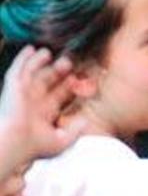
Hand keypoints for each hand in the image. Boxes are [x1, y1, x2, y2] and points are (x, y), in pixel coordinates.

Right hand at [0, 46, 86, 166]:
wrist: (16, 143)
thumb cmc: (36, 146)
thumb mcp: (62, 140)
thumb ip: (76, 130)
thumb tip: (86, 121)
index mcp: (45, 113)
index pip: (62, 94)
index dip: (73, 85)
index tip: (86, 76)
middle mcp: (34, 102)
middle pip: (49, 81)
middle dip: (59, 71)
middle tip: (70, 62)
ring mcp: (23, 94)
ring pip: (34, 73)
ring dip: (41, 61)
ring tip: (49, 52)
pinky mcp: (13, 88)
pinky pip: (18, 69)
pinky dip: (24, 59)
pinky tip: (30, 49)